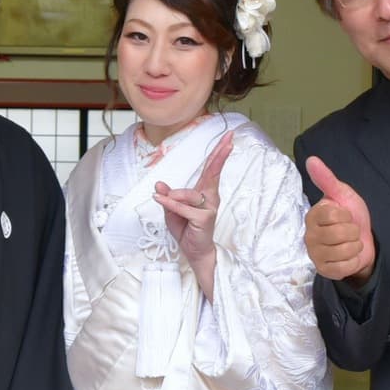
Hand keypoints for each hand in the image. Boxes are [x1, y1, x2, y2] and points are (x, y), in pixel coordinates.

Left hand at [153, 130, 232, 296]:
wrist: (193, 251)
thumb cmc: (186, 229)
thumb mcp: (171, 210)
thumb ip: (167, 196)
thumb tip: (159, 184)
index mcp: (203, 192)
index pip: (210, 169)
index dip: (218, 152)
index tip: (228, 138)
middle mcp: (209, 197)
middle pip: (213, 172)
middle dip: (220, 154)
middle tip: (230, 138)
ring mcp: (208, 208)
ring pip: (188, 194)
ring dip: (173, 196)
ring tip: (162, 199)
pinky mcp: (203, 219)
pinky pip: (182, 208)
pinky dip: (170, 204)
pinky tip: (161, 201)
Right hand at [304, 156, 375, 282]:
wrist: (363, 240)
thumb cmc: (351, 216)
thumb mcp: (342, 194)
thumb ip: (326, 179)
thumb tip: (311, 159)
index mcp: (312, 216)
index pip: (333, 215)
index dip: (346, 215)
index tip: (345, 215)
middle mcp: (309, 236)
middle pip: (340, 233)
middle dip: (353, 231)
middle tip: (350, 231)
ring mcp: (315, 255)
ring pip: (344, 251)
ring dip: (354, 246)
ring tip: (350, 243)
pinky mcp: (323, 271)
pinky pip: (344, 267)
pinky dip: (353, 261)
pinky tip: (348, 257)